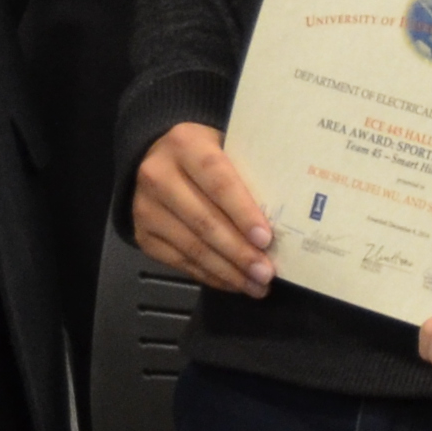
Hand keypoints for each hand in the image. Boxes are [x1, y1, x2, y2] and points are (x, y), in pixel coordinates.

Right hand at [134, 123, 272, 297]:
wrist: (152, 159)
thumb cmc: (204, 153)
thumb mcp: (225, 147)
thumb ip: (248, 172)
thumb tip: (289, 216)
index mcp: (185, 145)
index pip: (218, 182)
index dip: (243, 212)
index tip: (266, 239)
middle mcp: (158, 176)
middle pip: (205, 221)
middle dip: (239, 252)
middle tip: (267, 272)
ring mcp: (146, 208)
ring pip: (192, 247)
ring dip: (228, 271)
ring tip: (257, 285)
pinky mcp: (142, 234)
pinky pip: (180, 262)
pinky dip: (211, 276)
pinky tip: (234, 283)